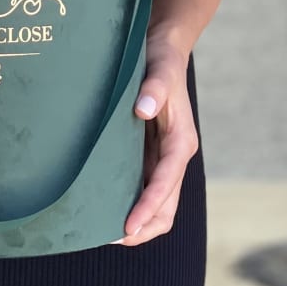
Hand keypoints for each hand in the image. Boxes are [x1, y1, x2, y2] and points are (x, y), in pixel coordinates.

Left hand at [112, 36, 198, 245]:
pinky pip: (143, 186)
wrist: (162, 47)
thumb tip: (144, 109)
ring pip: (156, 202)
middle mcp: (174, 155)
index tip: (127, 227)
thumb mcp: (159, 69)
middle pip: (166, 206)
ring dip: (138, 219)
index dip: (148, 207)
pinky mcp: (149, 152)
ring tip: (105, 230)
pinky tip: (106, 203)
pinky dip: (131, 201)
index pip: (166, 184)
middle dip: (144, 226)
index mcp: (181, 141)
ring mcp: (162, 156)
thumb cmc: (161, 59)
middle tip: (111, 238)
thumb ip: (154, 88)